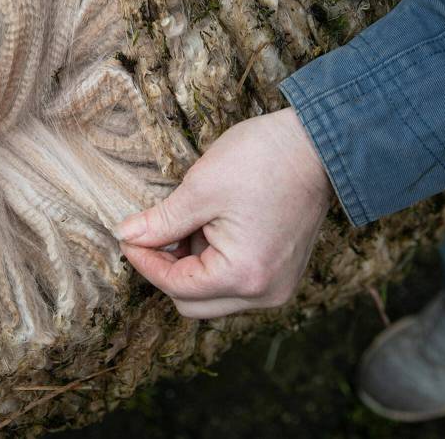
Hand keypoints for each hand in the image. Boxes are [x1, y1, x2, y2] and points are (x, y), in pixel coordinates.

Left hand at [115, 108, 334, 317]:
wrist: (317, 143)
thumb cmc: (263, 160)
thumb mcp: (200, 188)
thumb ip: (161, 221)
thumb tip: (127, 236)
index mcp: (244, 276)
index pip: (176, 286)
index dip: (145, 261)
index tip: (128, 236)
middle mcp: (264, 293)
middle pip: (193, 302)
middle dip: (168, 269)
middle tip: (156, 230)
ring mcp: (277, 286)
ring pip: (212, 294)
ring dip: (192, 266)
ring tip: (193, 221)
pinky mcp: (282, 273)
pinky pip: (235, 282)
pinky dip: (214, 262)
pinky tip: (212, 227)